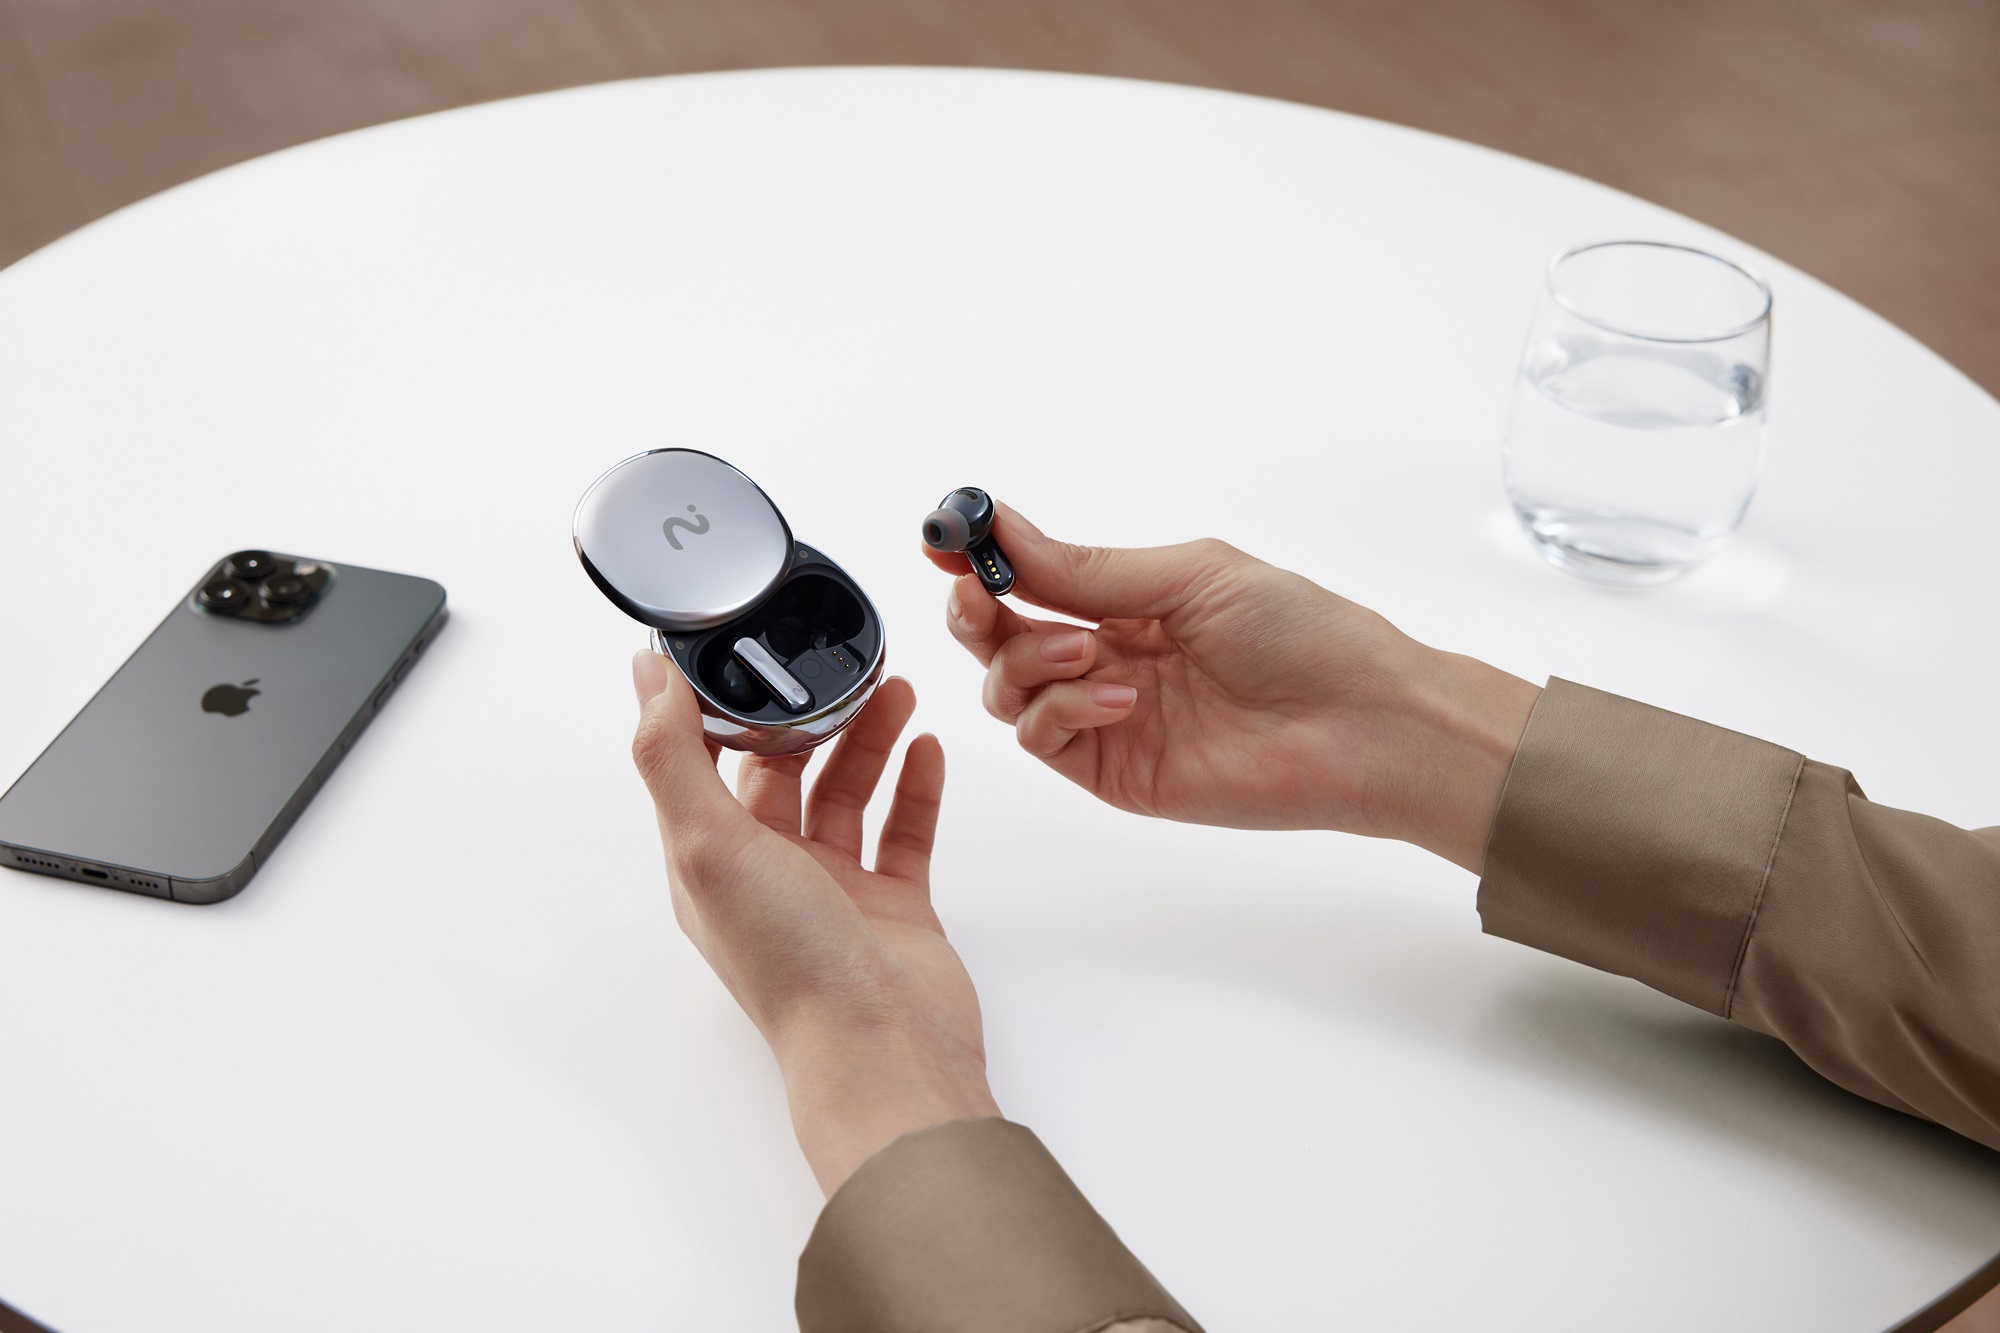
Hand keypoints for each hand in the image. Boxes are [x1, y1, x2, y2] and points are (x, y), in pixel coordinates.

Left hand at [630, 654, 998, 1194]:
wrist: (886, 1049)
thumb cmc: (794, 965)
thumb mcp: (710, 844)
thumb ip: (673, 755)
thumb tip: (645, 677)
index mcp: (711, 862)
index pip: (709, 763)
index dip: (729, 705)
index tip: (753, 647)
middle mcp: (769, 874)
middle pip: (786, 771)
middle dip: (813, 714)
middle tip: (843, 661)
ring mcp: (835, 891)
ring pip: (849, 794)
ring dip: (869, 739)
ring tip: (898, 688)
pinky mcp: (895, 908)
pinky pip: (903, 833)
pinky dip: (915, 788)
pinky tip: (927, 748)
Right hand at [925, 507, 1540, 872]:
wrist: (1363, 724)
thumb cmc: (1304, 636)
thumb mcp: (1189, 577)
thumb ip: (1087, 568)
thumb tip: (1002, 531)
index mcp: (1131, 602)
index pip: (1032, 579)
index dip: (982, 561)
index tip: (945, 539)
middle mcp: (1110, 658)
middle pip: (1001, 638)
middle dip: (979, 612)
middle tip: (980, 594)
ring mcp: (1108, 718)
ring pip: (1008, 689)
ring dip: (1027, 661)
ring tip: (1091, 653)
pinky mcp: (1115, 772)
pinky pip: (1044, 737)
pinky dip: (1060, 709)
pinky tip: (1117, 697)